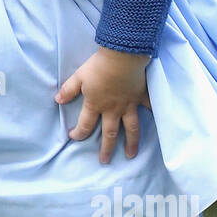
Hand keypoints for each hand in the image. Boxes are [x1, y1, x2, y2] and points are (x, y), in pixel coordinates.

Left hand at [55, 47, 152, 164]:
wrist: (122, 56)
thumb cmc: (98, 66)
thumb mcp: (79, 77)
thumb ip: (68, 90)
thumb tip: (57, 100)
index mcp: (95, 105)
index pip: (85, 124)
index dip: (78, 133)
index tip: (73, 137)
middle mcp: (113, 109)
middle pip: (109, 133)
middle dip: (106, 148)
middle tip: (105, 161)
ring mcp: (129, 105)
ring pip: (131, 129)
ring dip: (131, 143)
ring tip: (131, 155)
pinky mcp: (141, 96)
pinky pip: (149, 107)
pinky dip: (154, 114)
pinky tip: (158, 122)